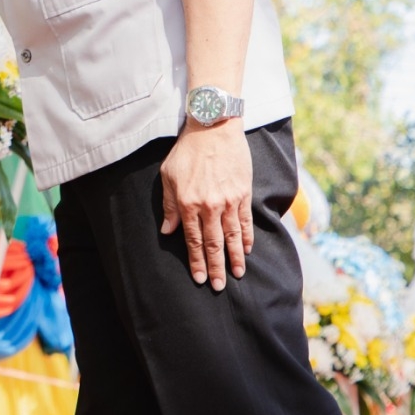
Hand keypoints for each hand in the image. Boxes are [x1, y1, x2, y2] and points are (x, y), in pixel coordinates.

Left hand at [160, 120, 253, 289]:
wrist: (213, 128)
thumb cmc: (187, 151)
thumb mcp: (169, 176)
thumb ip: (169, 205)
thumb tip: (168, 231)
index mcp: (188, 203)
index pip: (193, 240)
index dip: (196, 261)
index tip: (198, 278)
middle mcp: (209, 206)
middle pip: (214, 244)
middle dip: (216, 268)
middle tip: (218, 286)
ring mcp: (229, 201)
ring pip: (232, 237)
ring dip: (234, 258)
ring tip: (237, 275)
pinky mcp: (243, 194)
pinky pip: (245, 221)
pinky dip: (246, 238)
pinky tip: (246, 250)